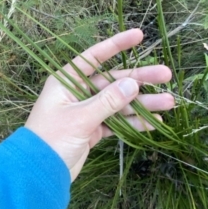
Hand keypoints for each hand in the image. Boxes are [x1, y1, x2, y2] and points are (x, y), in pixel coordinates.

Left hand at [25, 29, 173, 181]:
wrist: (38, 172)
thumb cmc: (51, 138)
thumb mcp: (79, 118)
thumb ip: (107, 101)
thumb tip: (134, 84)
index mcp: (67, 81)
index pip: (94, 57)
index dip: (117, 45)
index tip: (139, 35)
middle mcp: (78, 92)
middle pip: (113, 81)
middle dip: (139, 78)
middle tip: (166, 74)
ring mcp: (87, 111)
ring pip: (119, 102)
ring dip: (142, 103)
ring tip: (169, 102)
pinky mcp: (93, 129)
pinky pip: (116, 121)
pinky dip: (133, 122)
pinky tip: (154, 123)